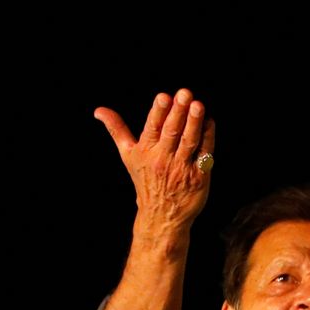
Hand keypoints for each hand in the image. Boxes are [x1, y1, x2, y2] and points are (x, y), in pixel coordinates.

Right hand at [94, 88, 215, 229]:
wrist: (161, 215)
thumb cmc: (145, 179)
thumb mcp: (128, 155)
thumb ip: (117, 130)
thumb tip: (99, 110)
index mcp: (146, 151)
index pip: (152, 128)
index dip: (158, 112)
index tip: (164, 97)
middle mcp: (163, 159)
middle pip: (172, 131)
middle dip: (178, 112)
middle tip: (185, 94)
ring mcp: (182, 168)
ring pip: (189, 141)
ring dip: (194, 122)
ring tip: (198, 105)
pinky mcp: (199, 176)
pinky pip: (205, 153)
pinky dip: (208, 137)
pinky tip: (210, 122)